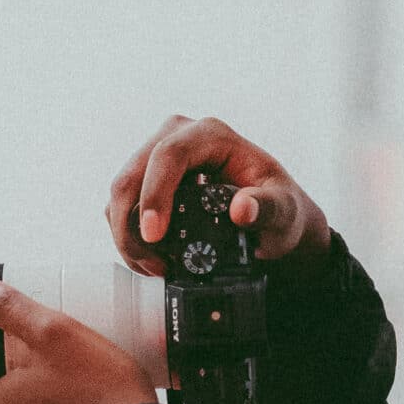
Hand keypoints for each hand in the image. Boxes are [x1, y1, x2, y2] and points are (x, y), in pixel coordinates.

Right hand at [109, 116, 331, 277]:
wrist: (269, 217)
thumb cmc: (278, 209)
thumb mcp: (284, 211)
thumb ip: (268, 209)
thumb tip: (242, 209)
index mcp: (211, 135)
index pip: (169, 155)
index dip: (154, 193)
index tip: (154, 235)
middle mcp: (177, 137)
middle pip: (132, 175)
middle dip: (132, 225)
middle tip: (154, 265)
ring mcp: (157, 157)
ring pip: (120, 193)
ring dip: (127, 236)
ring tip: (157, 268)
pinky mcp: (146, 180)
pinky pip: (121, 207)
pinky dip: (128, 237)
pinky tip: (150, 261)